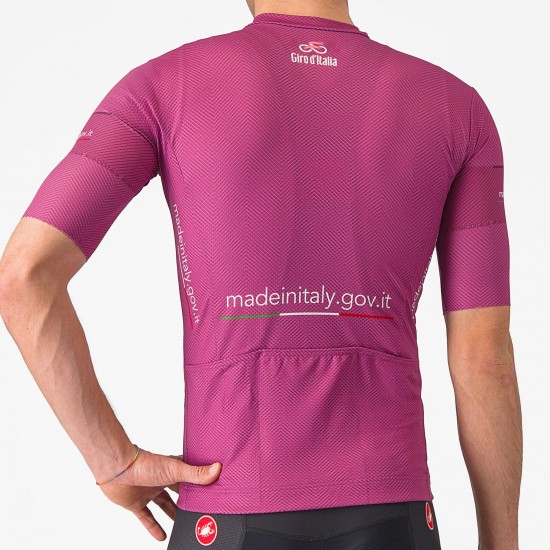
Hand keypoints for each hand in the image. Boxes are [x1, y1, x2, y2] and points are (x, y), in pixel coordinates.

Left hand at [97, 448, 221, 540]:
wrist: (116, 470)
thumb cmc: (144, 463)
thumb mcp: (175, 470)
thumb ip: (196, 473)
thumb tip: (218, 469)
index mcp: (173, 468)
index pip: (191, 475)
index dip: (201, 482)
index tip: (212, 488)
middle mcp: (162, 479)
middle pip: (179, 491)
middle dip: (188, 500)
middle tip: (199, 508)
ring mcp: (149, 491)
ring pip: (164, 504)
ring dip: (173, 514)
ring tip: (183, 523)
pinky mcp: (136, 503)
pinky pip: (147, 517)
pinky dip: (154, 527)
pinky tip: (162, 536)